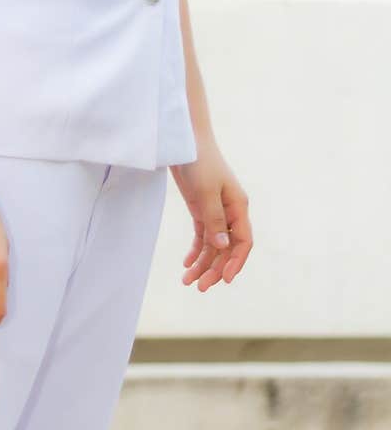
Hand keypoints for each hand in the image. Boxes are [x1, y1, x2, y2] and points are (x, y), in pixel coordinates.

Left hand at [170, 137, 252, 291]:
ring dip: (203, 263)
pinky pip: (203, 236)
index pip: (243, 242)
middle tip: (199, 287)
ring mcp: (216, 211)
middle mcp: (231, 212)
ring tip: (187, 281)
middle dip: (215, 269)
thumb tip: (222, 247)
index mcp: (239, 207)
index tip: (224, 280)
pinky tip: (186, 263)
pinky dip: (196, 250)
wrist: (185, 141)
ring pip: (213, 245)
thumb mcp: (207, 191)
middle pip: (227, 248)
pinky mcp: (201, 209)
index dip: (235, 262)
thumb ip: (214, 219)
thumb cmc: (200, 162)